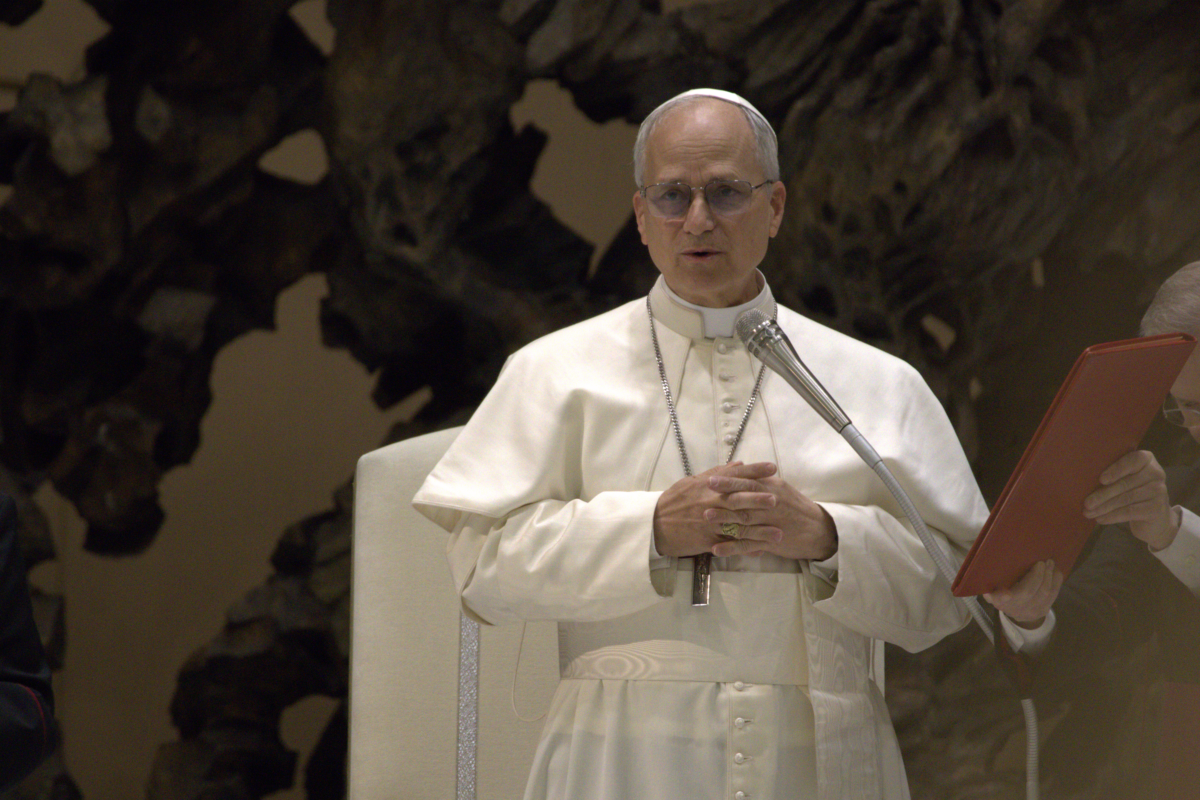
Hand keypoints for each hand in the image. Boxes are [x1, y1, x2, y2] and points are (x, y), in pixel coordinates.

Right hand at [653, 462, 783, 557]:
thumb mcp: (692, 482)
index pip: (735, 475)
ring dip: (760, 529)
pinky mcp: (708, 539)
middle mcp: (710, 501)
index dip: (755, 471)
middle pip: (739, 499)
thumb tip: (739, 464)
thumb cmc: (674, 502)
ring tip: (779, 532)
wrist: (655, 524)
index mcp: (707, 485)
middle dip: (760, 499)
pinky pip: (730, 544)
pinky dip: (747, 548)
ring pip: (739, 525)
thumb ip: (717, 473)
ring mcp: (710, 522)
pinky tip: (762, 550)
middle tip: (778, 498)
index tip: (773, 467)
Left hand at [702, 463, 836, 560]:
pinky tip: (716, 549)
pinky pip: (749, 545)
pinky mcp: (772, 542)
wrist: (820, 531)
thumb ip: (761, 482)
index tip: (711, 478)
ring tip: (706, 517)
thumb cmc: (796, 508)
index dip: (730, 480)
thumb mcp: (781, 490)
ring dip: (724, 519)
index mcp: (773, 489)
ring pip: (745, 520)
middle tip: (704, 494)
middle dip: (723, 496)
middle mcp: (772, 504)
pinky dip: (732, 547)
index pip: (749, 482)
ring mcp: (772, 524)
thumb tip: (739, 470)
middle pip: (745, 499)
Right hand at [984, 560, 1062, 628]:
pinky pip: (1053, 595)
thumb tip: (991, 553)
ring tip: (1050, 563)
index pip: (998, 599)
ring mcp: (1028, 612)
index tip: (1007, 594)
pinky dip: (1056, 581)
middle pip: (1027, 592)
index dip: (1002, 597)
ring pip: (1043, 593)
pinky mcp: (1042, 611)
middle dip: (1037, 576)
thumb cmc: (1002, 587)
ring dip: (1049, 576)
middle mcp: (1011, 608)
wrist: (1016, 609)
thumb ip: (994, 574)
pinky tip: (1055, 572)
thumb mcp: (994, 583)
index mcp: (997, 598)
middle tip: (1041, 562)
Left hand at [1083, 450, 1180, 550]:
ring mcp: (1159, 491)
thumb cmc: (1133, 494)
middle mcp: (1156, 474)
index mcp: (1147, 461)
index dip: (1117, 469)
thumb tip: (1084, 481)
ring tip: (1088, 512)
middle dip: (1102, 494)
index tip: (1101, 480)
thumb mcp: (1126, 480)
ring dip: (1104, 507)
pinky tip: (1100, 519)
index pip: (1135, 459)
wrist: (1155, 520)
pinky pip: (1130, 511)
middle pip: (1125, 483)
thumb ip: (1113, 476)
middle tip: (1086, 503)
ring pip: (1125, 499)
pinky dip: (1112, 516)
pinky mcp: (1156, 508)